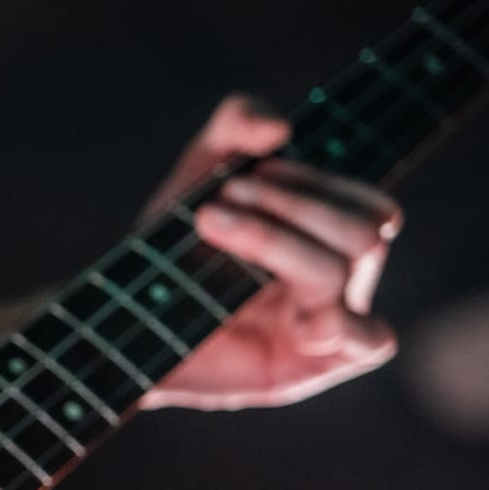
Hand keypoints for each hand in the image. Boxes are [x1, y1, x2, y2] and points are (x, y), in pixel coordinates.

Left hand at [139, 95, 400, 411]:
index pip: (367, 204)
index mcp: (328, 240)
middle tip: (218, 204)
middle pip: (366, 231)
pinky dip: (338, 318)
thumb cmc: (168, 249)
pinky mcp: (307, 367)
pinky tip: (293, 315)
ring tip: (210, 226)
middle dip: (293, 206)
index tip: (246, 174)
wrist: (116, 317)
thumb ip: (236, 122)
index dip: (314, 183)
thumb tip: (279, 129)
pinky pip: (372, 342)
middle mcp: (337, 282)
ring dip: (274, 239)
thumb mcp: (198, 169)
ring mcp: (327, 326)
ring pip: (343, 270)